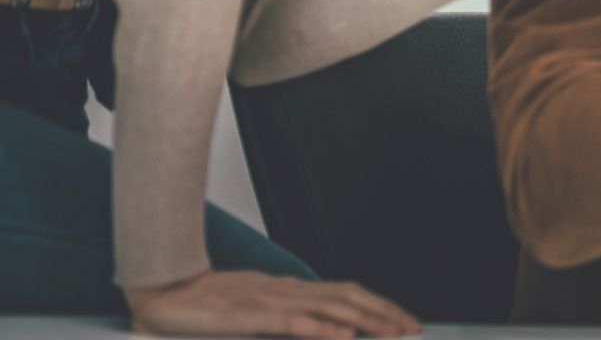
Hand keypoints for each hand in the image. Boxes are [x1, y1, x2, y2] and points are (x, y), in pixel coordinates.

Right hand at [125, 269, 418, 337]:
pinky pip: (292, 323)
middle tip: (413, 328)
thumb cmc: (206, 306)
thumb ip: (285, 318)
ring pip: (329, 308)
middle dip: (384, 313)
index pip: (344, 293)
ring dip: (365, 320)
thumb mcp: (253, 314)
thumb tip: (319, 329)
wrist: (164, 293)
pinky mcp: (248, 317)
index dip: (377, 305)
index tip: (403, 320)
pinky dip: (322, 330)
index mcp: (288, 290)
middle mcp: (286, 290)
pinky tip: (342, 338)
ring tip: (393, 332)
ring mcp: (269, 301)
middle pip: (347, 297)